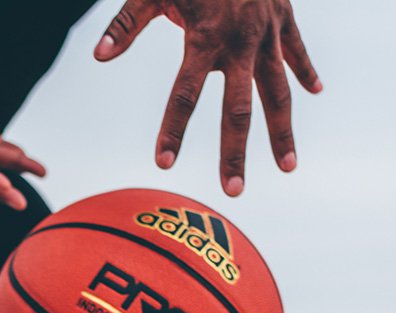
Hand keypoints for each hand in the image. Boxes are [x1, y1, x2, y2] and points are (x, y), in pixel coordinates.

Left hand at [95, 0, 320, 196]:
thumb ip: (126, 24)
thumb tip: (99, 57)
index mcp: (204, 39)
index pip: (184, 95)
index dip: (172, 130)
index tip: (162, 163)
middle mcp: (240, 44)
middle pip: (238, 109)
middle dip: (235, 152)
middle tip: (232, 191)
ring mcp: (268, 34)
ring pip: (279, 92)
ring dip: (283, 132)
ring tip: (288, 168)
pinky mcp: (286, 20)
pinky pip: (298, 53)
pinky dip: (306, 73)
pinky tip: (315, 95)